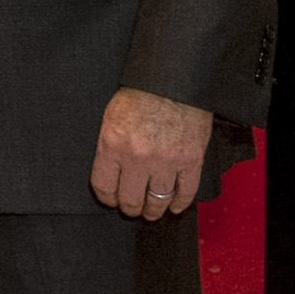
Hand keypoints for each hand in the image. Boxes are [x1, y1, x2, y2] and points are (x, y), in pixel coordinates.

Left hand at [91, 87, 212, 218]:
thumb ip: (109, 146)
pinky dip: (180, 204)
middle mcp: (138, 158)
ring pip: (158, 201)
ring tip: (152, 211)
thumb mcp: (111, 117)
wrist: (172, 81)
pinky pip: (186, 193)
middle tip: (131, 208)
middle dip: (130, 208)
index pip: (104, 186)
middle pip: (131, 199)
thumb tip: (109, 172)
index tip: (110, 199)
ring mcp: (166, 162)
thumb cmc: (139, 95)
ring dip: (154, 210)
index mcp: (113, 144)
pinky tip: (175, 206)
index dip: (107, 198)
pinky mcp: (190, 161)